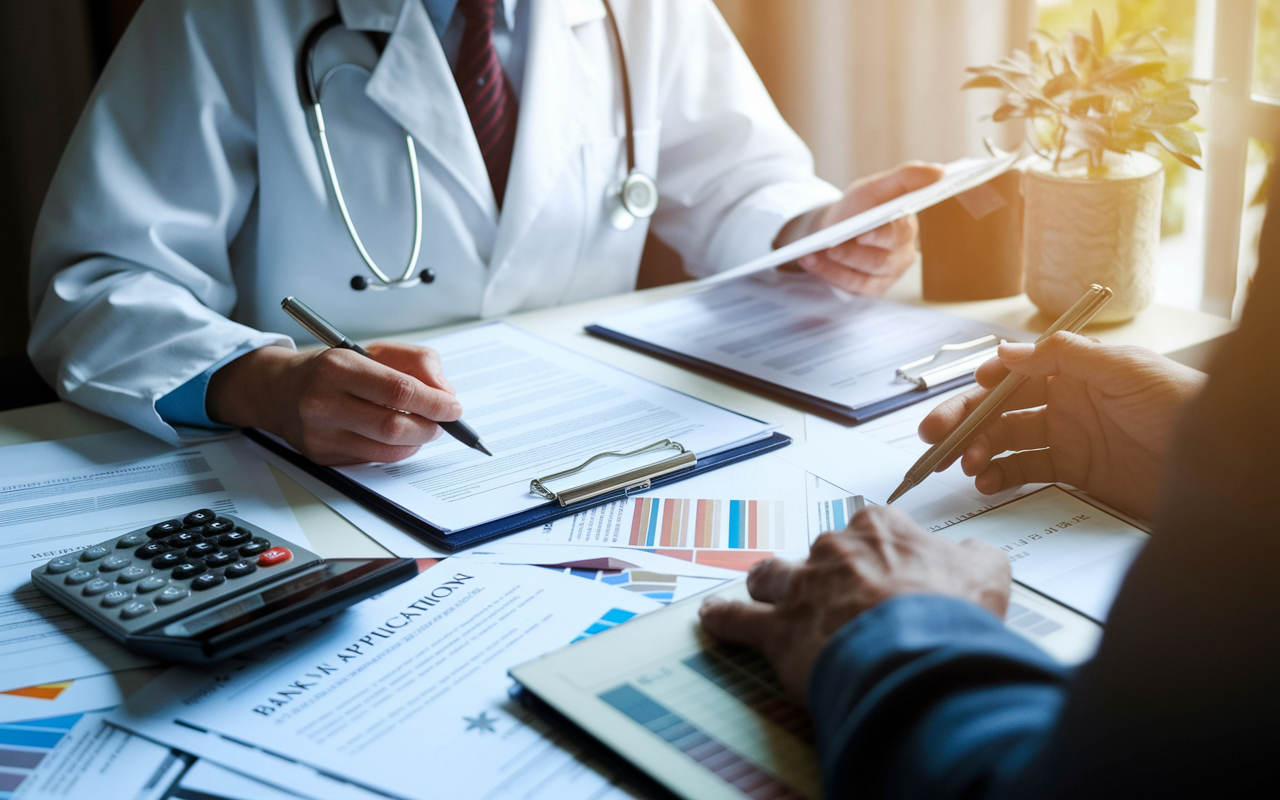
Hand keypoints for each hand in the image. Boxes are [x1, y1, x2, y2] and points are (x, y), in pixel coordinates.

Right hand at [207, 342, 461, 464]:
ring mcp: (320, 433)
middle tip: (442, 422)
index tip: (453, 407)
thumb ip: (418, 362)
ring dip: (416, 443)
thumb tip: (445, 393)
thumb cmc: (334, 369)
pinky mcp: (322, 456)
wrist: (281, 390)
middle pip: (394, 427)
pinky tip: (397, 437)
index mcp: (337, 367)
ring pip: (387, 450)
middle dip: (430, 427)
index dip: (434, 403)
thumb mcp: (375, 351)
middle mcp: (323, 402)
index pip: (399, 391)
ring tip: (422, 429)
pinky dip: (395, 451)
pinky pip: (372, 460)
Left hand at [699, 506, 1009, 699]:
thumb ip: (976, 558)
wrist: (919, 654)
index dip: (877, 551)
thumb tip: (974, 553)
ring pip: (772, 576)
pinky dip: (724, 620)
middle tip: (842, 600)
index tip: (883, 568)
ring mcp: (802, 587)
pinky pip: (738, 619)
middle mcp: (834, 549)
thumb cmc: (951, 615)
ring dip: (771, 587)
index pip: (871, 525)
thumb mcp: (987, 576)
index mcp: (881, 530)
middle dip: (827, 573)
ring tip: (769, 597)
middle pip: (821, 553)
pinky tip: (713, 619)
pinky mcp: (777, 629)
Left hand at [778, 162, 943, 295]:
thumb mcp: (875, 188)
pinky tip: (810, 260)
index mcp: (906, 227)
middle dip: (853, 253)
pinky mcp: (870, 289)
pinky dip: (828, 273)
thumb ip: (906, 178)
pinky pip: (850, 287)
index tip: (864, 234)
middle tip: (830, 246)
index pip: (899, 234)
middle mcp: (901, 254)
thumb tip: (939, 171)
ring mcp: (886, 275)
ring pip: (864, 275)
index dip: (881, 236)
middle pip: (881, 260)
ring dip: (835, 264)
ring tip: (812, 252)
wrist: (833, 229)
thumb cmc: (858, 209)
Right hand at [918, 333, 1205, 519]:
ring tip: (966, 465)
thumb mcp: (1125, 370)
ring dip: (979, 450)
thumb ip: (1065, 358)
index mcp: (1074, 369)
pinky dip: (1000, 476)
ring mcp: (1066, 437)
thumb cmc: (1181, 404)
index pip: (1014, 370)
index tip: (967, 394)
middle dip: (964, 420)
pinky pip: (1024, 471)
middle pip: (999, 408)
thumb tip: (1009, 349)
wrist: (1218, 468)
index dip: (985, 382)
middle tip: (935, 437)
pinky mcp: (1073, 472)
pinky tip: (987, 482)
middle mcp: (1064, 400)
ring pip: (1005, 441)